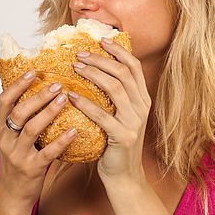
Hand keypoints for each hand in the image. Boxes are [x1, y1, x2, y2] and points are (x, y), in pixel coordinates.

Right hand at [0, 72, 77, 203]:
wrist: (13, 194)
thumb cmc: (19, 161)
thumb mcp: (15, 138)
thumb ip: (24, 120)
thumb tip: (44, 93)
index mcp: (1, 128)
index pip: (4, 101)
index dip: (17, 85)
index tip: (33, 71)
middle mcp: (6, 139)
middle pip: (19, 112)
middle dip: (38, 96)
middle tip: (57, 84)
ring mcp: (18, 154)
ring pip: (31, 129)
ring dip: (49, 112)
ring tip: (65, 99)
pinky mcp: (31, 168)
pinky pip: (48, 152)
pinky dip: (61, 141)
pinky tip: (74, 131)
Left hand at [69, 38, 150, 183]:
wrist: (123, 174)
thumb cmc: (116, 142)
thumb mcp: (122, 115)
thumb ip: (116, 96)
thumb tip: (94, 70)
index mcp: (143, 99)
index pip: (134, 66)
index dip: (118, 50)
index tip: (100, 40)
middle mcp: (142, 107)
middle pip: (123, 73)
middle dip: (100, 60)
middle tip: (80, 54)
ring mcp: (134, 122)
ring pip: (115, 88)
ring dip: (93, 74)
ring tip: (75, 68)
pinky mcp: (123, 136)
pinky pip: (102, 115)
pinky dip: (85, 103)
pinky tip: (71, 96)